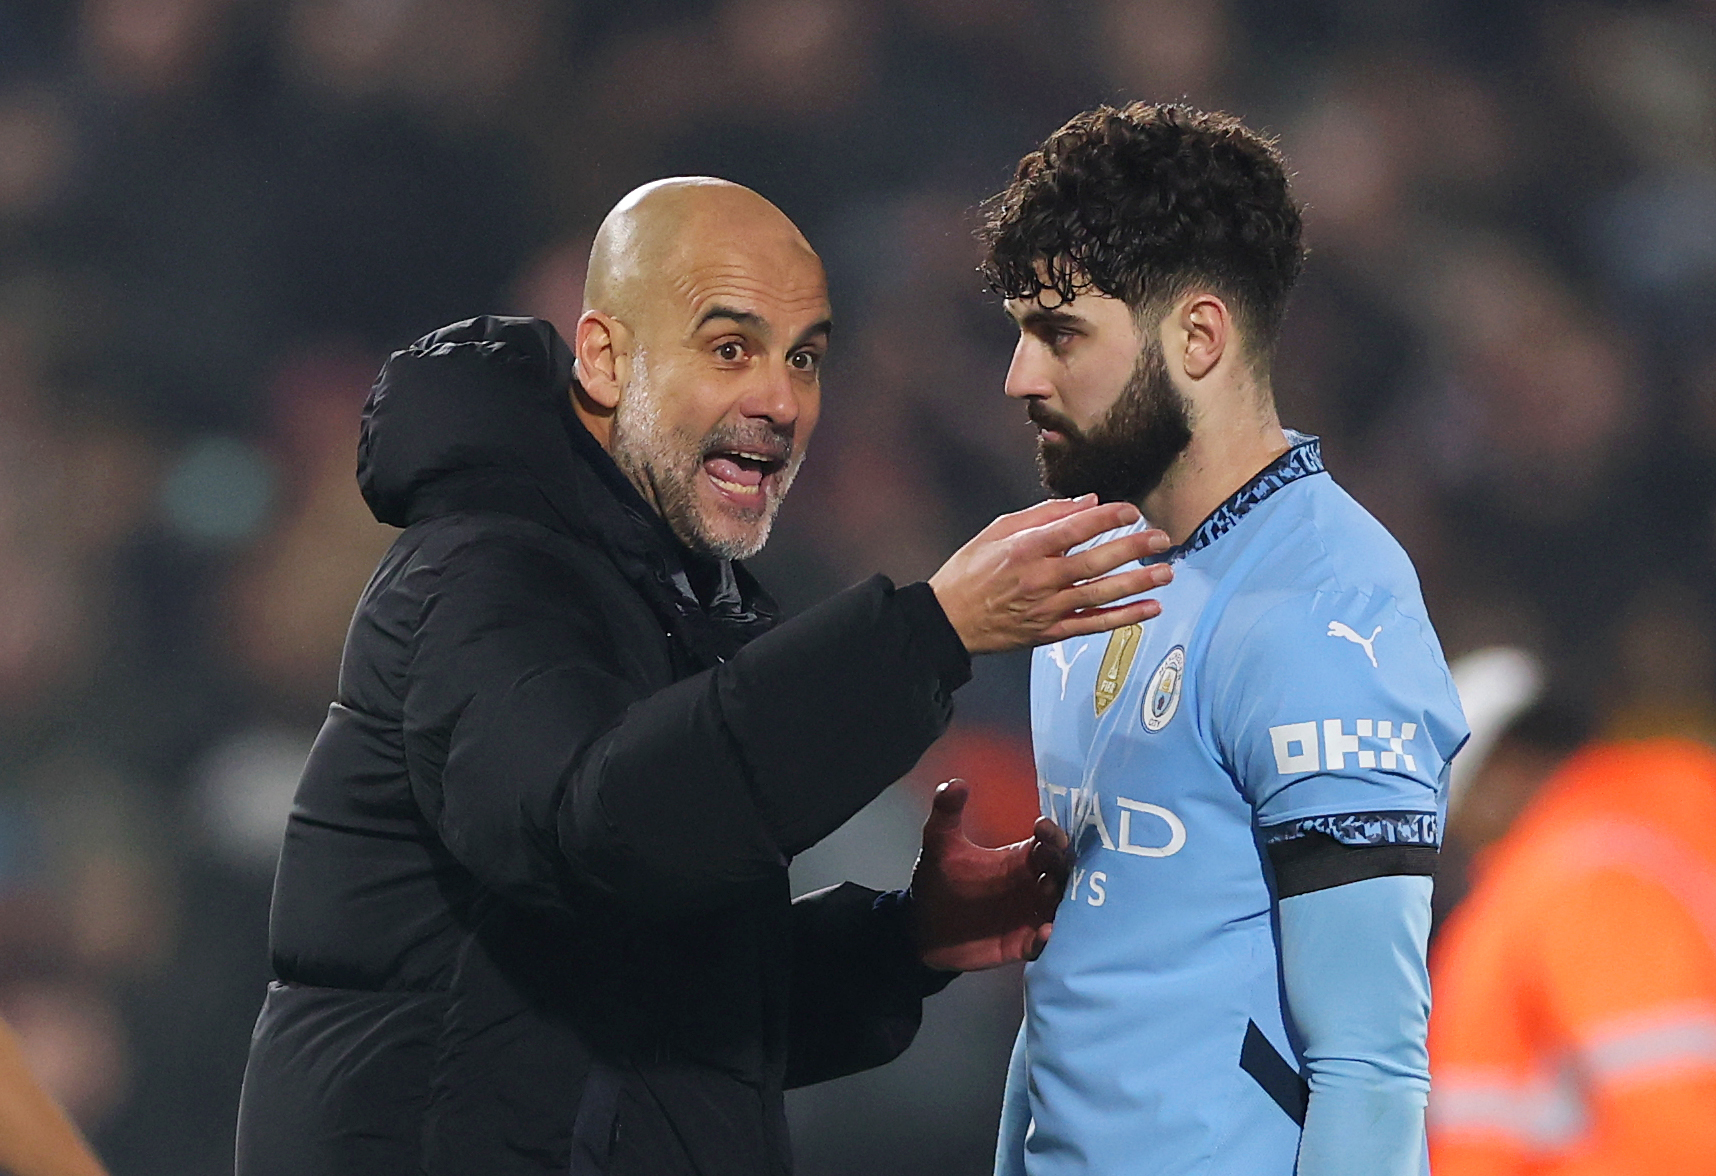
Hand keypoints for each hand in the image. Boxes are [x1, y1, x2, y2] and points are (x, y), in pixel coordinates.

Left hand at [910, 779, 1071, 971]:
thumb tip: (954, 783)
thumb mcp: (940, 844)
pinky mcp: (1022, 943)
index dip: (1051, 835)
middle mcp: (1032, 885)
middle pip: (1063, 873)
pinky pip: (1043, 942)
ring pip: (1061, 907)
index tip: (1042, 828)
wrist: (921, 926)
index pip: (1048, 844)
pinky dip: (1048, 938)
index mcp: (1020, 858)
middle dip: (1063, 867)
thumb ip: (947, 813)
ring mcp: (1030, 914)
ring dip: (1064, 902)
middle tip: (1052, 867)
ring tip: (1053, 897)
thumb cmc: (937, 881)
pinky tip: (1045, 933)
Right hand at [928, 496, 1172, 654]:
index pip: (1073, 530)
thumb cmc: (971, 570)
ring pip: (1100, 595)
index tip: (1130, 508)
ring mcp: (1047, 609)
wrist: (948, 620)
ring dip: (1137, 584)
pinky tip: (1151, 610)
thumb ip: (1043, 515)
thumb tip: (1087, 502)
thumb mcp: (998, 531)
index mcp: (1024, 550)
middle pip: (1094, 562)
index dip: (1106, 518)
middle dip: (1132, 549)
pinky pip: (1094, 625)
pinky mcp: (1051, 633)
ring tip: (1166, 573)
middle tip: (1162, 538)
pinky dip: (1124, 618)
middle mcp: (1039, 580)